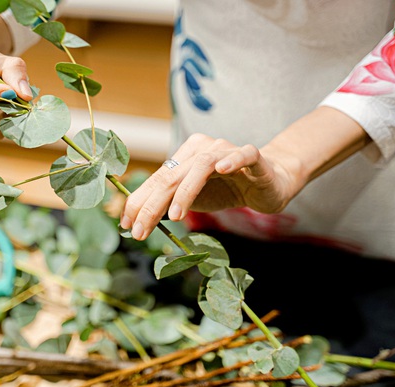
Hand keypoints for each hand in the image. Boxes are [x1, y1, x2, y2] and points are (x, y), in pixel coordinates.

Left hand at [120, 133, 299, 239]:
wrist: (268, 182)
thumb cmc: (226, 189)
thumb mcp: (192, 199)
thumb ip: (168, 203)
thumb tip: (136, 221)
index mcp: (184, 156)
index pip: (157, 180)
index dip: (139, 202)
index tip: (126, 225)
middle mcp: (201, 148)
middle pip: (172, 175)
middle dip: (152, 205)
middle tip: (140, 230)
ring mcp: (226, 149)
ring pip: (201, 166)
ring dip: (185, 192)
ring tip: (175, 217)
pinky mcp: (253, 155)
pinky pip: (243, 154)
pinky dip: (232, 160)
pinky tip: (222, 169)